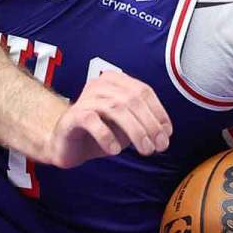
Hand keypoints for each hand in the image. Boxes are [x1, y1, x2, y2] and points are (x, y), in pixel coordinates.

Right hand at [45, 71, 172, 168]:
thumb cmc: (99, 133)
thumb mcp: (126, 126)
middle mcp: (100, 84)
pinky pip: (92, 121)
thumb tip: (164, 133)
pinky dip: (107, 136)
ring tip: (145, 150)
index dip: (159, 112)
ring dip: (135, 131)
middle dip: (150, 124)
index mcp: (115, 81)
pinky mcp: (72, 116)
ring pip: (116, 108)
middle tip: (159, 146)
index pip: (143, 91)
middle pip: (132, 99)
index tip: (167, 134)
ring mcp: (85, 99)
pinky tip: (114, 151)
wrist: (65, 144)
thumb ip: (143, 124)